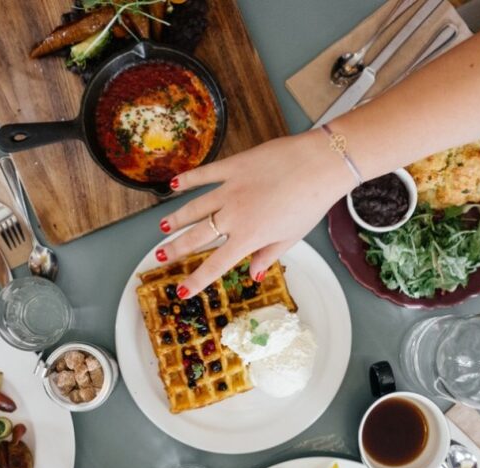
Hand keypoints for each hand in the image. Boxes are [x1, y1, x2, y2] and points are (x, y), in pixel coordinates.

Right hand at [157, 131, 355, 295]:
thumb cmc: (311, 203)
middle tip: (160, 256)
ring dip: (176, 218)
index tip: (182, 291)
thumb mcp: (292, 237)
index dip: (197, 280)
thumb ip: (269, 255)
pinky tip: (174, 185)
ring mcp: (230, 189)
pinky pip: (205, 175)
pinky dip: (188, 180)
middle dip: (176, 248)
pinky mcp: (233, 166)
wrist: (319, 165)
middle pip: (197, 236)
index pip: (215, 264)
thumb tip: (254, 275)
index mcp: (249, 237)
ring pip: (194, 207)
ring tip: (162, 227)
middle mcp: (233, 216)